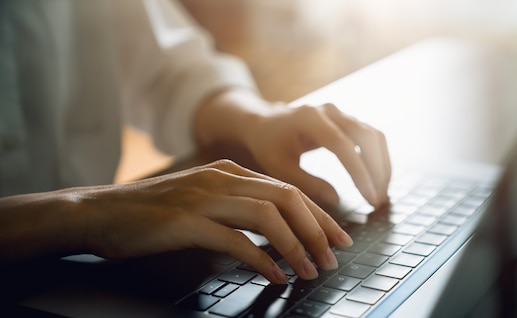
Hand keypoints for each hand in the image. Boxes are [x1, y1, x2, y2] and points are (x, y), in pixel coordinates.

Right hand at [0, 160, 352, 283]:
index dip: (319, 215)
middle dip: (317, 229)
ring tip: (310, 270)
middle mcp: (222, 179)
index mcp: (230, 173)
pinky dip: (261, 259)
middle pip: (287, 198)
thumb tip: (274, 234)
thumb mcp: (202, 200)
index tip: (338, 237)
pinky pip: (235, 239)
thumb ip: (235, 209)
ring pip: (267, 216)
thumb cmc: (151, 213)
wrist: (100, 212)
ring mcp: (204, 197)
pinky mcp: (186, 221)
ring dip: (296, 245)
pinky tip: (274, 276)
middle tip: (334, 257)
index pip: (288, 190)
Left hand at [245, 103, 390, 207]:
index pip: (342, 144)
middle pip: (365, 136)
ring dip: (382, 166)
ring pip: (374, 136)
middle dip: (376, 170)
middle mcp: (330, 112)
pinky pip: (372, 138)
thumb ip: (306, 184)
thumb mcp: (279, 167)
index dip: (358, 172)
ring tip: (380, 195)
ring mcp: (342, 115)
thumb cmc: (268, 146)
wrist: (265, 123)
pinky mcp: (348, 122)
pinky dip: (379, 160)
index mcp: (310, 118)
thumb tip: (336, 201)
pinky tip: (378, 182)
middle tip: (378, 201)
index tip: (369, 198)